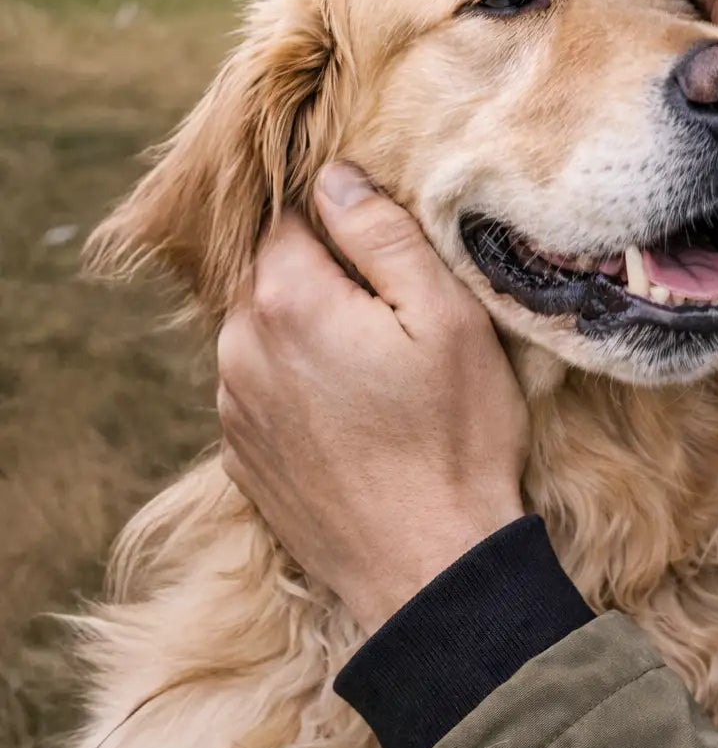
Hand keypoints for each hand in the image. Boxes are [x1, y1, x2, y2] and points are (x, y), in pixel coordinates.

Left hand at [217, 162, 528, 632]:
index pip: (292, 214)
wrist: (428, 569)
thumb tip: (335, 177)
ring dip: (310, 325)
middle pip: (272, 270)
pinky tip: (356, 407)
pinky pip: (262, 386)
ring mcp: (233, 408)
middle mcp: (239, 348)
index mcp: (287, 301)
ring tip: (380, 358)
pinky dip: (300, 379)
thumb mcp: (446, 316)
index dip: (341, 214)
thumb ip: (383, 235)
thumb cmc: (453, 436)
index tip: (387, 238)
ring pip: (263, 328)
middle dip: (324, 270)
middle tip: (394, 301)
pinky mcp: (242, 457)